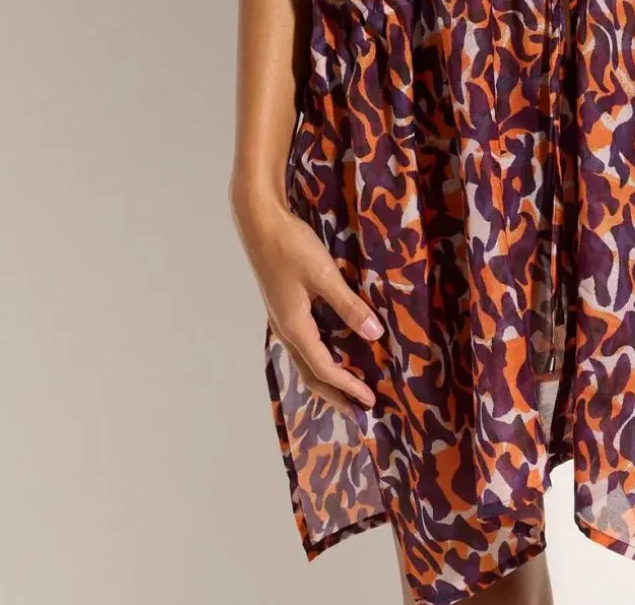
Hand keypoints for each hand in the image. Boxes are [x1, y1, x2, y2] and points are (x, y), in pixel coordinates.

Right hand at [230, 189, 383, 414]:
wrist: (260, 222)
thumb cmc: (291, 246)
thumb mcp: (323, 274)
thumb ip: (348, 305)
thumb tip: (375, 335)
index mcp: (294, 326)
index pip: (324, 368)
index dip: (348, 386)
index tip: (370, 400)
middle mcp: (286, 329)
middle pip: (310, 373)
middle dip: (335, 394)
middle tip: (358, 411)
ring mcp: (283, 318)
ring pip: (305, 359)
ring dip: (326, 378)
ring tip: (346, 390)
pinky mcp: (284, 306)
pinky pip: (303, 343)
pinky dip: (319, 357)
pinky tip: (331, 350)